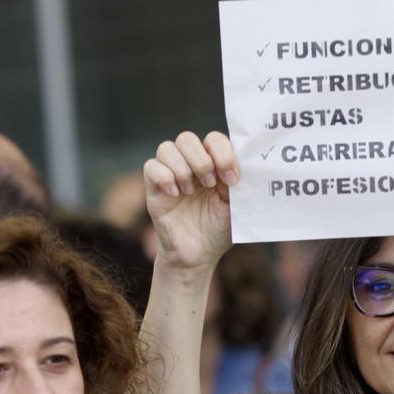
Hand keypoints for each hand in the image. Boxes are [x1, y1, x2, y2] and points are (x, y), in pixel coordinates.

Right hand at [143, 131, 236, 274]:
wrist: (197, 255)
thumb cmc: (218, 230)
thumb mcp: (235, 207)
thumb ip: (238, 184)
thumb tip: (242, 164)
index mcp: (212, 164)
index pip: (213, 139)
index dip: (222, 152)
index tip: (231, 178)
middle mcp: (190, 165)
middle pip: (187, 138)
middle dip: (200, 160)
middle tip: (209, 184)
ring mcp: (170, 174)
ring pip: (167, 148)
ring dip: (182, 169)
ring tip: (191, 192)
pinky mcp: (154, 188)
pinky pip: (151, 166)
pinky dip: (164, 177)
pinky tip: (175, 195)